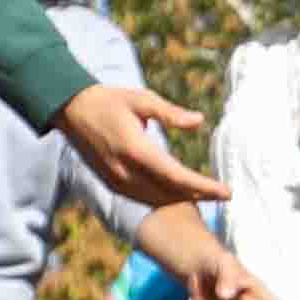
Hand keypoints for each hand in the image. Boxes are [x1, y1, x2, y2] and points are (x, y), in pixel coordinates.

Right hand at [60, 81, 221, 208]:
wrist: (72, 110)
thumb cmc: (112, 100)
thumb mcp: (142, 99)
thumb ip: (170, 113)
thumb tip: (199, 121)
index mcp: (135, 150)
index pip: (177, 176)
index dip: (204, 187)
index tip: (227, 192)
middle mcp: (125, 171)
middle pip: (169, 193)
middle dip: (199, 196)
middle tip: (223, 195)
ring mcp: (116, 180)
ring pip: (156, 200)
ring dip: (181, 200)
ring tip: (207, 196)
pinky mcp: (111, 184)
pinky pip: (142, 198)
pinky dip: (163, 200)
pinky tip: (178, 195)